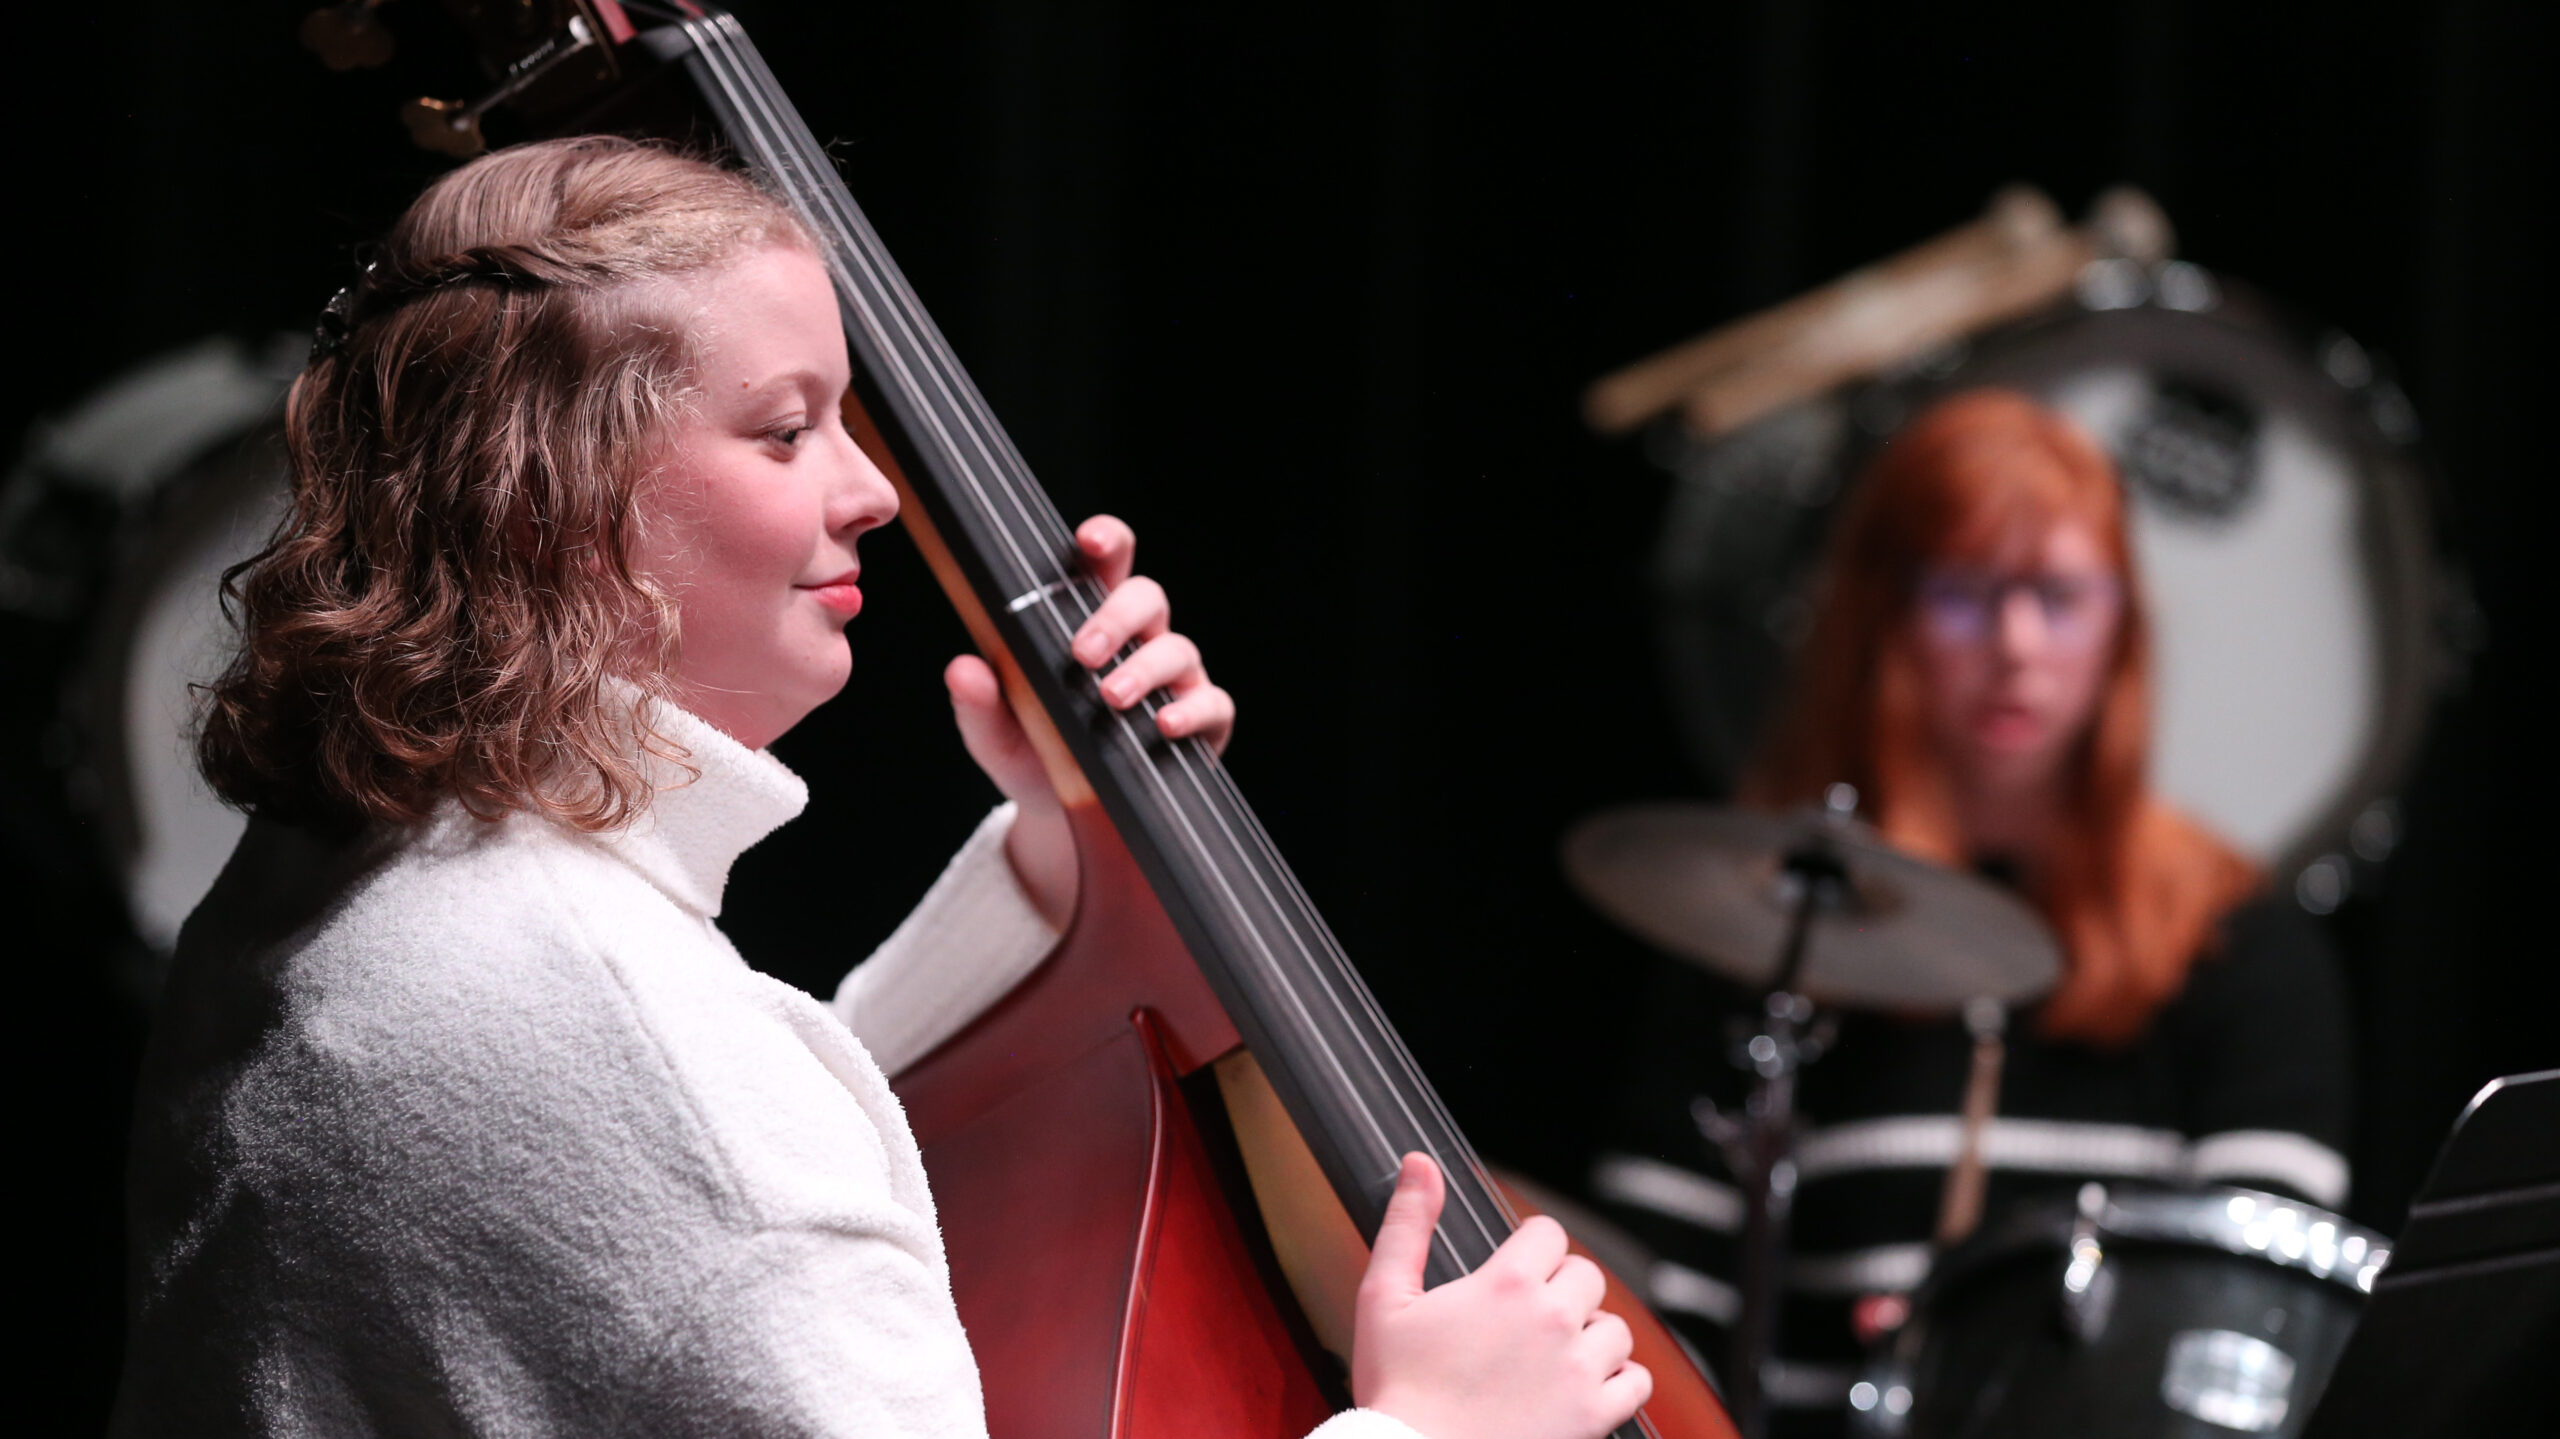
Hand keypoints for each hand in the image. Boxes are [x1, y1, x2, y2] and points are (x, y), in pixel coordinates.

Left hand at [945, 514, 1235, 927]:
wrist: (1065, 817)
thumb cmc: (1035, 754)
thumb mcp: (996, 735)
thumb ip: (978, 704)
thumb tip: (962, 669)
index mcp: (1090, 622)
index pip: (1105, 564)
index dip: (1105, 540)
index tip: (1088, 539)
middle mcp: (1138, 641)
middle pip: (1147, 596)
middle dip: (1117, 617)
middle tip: (1081, 653)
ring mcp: (1175, 679)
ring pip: (1178, 647)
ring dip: (1145, 668)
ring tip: (1111, 697)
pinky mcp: (1202, 721)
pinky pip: (1212, 703)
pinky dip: (1191, 710)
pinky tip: (1163, 724)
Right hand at [1352, 1154, 1650, 1438]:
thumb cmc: (1395, 1388)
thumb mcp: (1383, 1296)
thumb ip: (1408, 1223)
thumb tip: (1419, 1162)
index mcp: (1508, 1284)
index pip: (1549, 1233)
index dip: (1529, 1248)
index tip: (1513, 1272)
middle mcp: (1553, 1320)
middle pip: (1587, 1275)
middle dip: (1561, 1289)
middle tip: (1527, 1318)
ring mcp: (1578, 1370)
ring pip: (1615, 1327)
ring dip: (1589, 1335)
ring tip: (1553, 1354)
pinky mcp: (1593, 1416)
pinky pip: (1636, 1382)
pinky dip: (1618, 1381)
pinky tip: (1584, 1385)